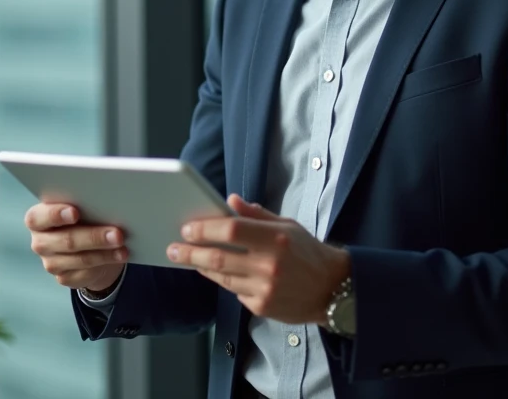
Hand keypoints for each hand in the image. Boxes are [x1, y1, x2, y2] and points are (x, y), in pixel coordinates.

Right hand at [25, 202, 127, 292]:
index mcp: (37, 219)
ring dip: (105, 252)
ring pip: (80, 258)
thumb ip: (83, 204)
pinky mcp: (64, 278)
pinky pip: (86, 272)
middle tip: (116, 233)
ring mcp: (51, 263)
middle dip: (94, 236)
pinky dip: (106, 261)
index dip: (56, 214)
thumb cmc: (82, 217)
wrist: (87, 244)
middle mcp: (40, 242)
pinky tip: (118, 255)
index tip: (75, 212)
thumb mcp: (80, 207)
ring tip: (122, 245)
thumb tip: (104, 201)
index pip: (38, 218)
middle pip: (66, 240)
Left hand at [166, 194, 349, 325]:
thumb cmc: (308, 252)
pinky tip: (217, 273)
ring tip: (189, 259)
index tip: (187, 228)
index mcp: (276, 239)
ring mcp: (265, 289)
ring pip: (221, 277)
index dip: (204, 229)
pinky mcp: (262, 307)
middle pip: (217, 257)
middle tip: (173, 249)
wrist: (334, 289)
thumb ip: (256, 215)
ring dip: (201, 267)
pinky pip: (234, 292)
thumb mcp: (287, 226)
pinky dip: (224, 281)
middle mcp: (269, 265)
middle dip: (190, 253)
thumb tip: (229, 201)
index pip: (230, 230)